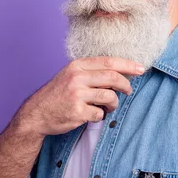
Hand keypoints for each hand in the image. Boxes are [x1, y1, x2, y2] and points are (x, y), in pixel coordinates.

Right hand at [16, 57, 144, 135]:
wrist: (36, 113)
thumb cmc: (58, 94)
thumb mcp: (71, 75)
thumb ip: (91, 72)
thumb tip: (120, 72)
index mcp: (77, 65)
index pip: (109, 62)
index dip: (128, 65)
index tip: (141, 69)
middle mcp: (77, 77)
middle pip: (113, 77)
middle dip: (125, 85)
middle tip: (128, 91)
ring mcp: (77, 94)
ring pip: (110, 97)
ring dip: (113, 104)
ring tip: (107, 107)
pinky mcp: (77, 111)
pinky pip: (100, 113)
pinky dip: (100, 116)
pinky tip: (91, 115)